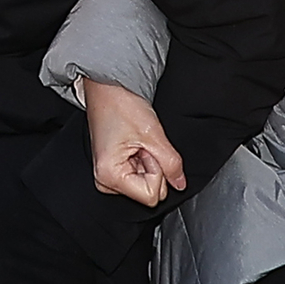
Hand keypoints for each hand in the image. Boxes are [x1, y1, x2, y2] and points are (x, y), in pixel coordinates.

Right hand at [78, 76, 184, 207]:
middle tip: (141, 144)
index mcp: (108, 176)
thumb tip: (180, 184)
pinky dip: (141, 160)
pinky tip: (133, 144)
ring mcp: (107, 176)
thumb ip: (171, 163)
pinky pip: (138, 176)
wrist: (107, 88)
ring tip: (135, 142)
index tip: (146, 148)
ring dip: (147, 162)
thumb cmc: (121, 104)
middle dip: (152, 167)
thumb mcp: (153, 134)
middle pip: (147, 192)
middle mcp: (104, 181)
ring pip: (144, 184)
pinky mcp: (112, 170)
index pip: (151, 195)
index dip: (157, 170)